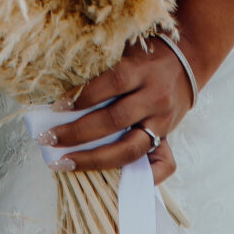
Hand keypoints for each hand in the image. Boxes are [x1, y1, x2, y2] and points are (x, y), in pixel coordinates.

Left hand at [45, 35, 196, 187]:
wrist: (186, 58)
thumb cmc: (144, 54)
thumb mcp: (123, 49)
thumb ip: (99, 66)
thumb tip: (58, 86)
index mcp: (141, 70)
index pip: (110, 83)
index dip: (82, 96)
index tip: (56, 107)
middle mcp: (154, 96)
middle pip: (114, 120)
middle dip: (76, 133)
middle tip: (47, 138)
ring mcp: (162, 120)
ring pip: (129, 148)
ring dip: (93, 159)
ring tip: (63, 162)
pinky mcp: (168, 136)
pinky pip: (162, 165)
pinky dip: (142, 179)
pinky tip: (114, 184)